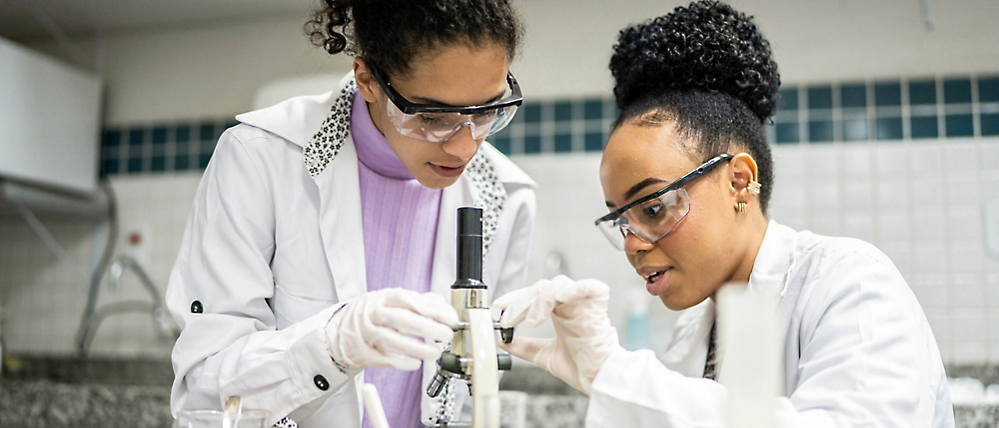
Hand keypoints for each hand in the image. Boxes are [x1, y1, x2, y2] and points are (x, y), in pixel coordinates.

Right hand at [325, 288, 458, 370]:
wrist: (338, 330)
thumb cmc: (371, 315)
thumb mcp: (391, 302)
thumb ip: (417, 302)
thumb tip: (441, 304)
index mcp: (383, 298)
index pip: (409, 300)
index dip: (431, 308)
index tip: (450, 317)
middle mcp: (372, 313)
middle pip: (400, 319)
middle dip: (426, 327)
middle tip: (446, 334)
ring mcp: (364, 332)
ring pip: (391, 340)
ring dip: (416, 347)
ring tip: (434, 352)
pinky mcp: (360, 352)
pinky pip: (381, 358)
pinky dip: (399, 361)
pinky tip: (414, 363)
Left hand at [493, 275, 620, 393]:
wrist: (598, 381)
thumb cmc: (582, 369)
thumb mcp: (545, 356)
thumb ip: (525, 347)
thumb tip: (504, 341)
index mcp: (561, 313)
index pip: (535, 294)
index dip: (516, 297)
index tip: (499, 307)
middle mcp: (571, 305)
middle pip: (543, 287)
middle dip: (521, 301)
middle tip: (509, 319)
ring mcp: (584, 304)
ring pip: (558, 285)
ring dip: (540, 299)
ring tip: (533, 321)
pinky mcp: (598, 307)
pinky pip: (589, 287)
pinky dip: (573, 289)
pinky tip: (559, 299)